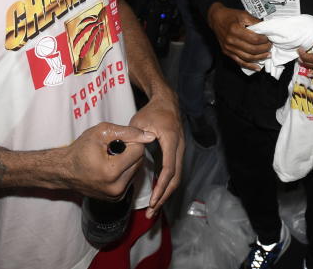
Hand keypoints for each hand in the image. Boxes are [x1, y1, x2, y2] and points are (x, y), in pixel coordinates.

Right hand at [62, 122, 151, 199]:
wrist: (65, 170)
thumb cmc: (81, 149)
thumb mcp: (102, 132)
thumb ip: (129, 132)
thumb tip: (151, 137)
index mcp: (112, 171)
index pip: (139, 150)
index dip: (130, 141)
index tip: (117, 140)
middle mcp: (116, 187)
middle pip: (140, 161)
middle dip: (130, 151)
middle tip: (113, 149)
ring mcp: (116, 195)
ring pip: (137, 169)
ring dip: (129, 161)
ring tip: (111, 158)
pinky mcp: (117, 198)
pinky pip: (131, 178)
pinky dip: (125, 170)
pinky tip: (111, 167)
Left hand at [130, 91, 182, 217]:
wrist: (166, 102)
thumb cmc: (151, 112)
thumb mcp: (139, 122)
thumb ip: (135, 138)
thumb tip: (133, 155)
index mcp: (170, 140)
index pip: (169, 168)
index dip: (161, 186)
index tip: (153, 200)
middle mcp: (179, 147)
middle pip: (176, 177)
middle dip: (164, 196)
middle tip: (152, 211)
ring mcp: (180, 150)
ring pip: (177, 177)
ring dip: (166, 193)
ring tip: (154, 209)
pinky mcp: (177, 153)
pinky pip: (174, 172)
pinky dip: (166, 186)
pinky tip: (157, 195)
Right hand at [207, 3, 269, 69]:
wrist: (216, 19)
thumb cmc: (231, 15)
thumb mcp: (244, 14)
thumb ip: (255, 22)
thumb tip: (267, 30)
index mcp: (235, 29)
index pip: (254, 39)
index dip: (264, 40)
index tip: (269, 38)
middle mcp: (231, 40)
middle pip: (252, 49)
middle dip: (264, 49)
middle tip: (270, 46)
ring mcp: (228, 48)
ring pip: (247, 57)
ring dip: (259, 58)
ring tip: (268, 55)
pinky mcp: (227, 53)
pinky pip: (240, 62)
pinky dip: (249, 66)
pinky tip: (257, 67)